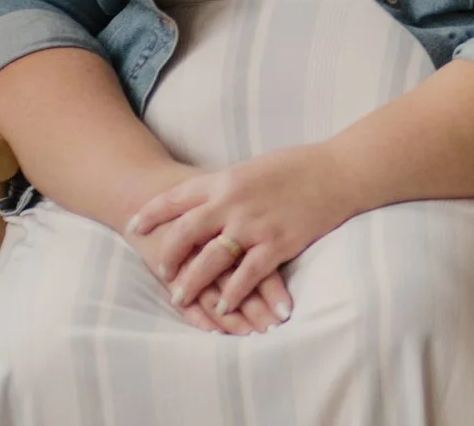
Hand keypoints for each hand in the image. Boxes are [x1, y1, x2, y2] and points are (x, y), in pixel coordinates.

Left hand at [126, 145, 350, 330]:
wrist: (339, 171)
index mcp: (226, 179)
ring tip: (179, 298)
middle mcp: (233, 202)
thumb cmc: (299, 166)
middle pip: (185, 232)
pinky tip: (222, 306)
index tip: (134, 227)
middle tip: (160, 272)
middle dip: (168, 255)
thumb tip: (207, 199)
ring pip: (210, 259)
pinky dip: (231, 293)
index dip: (151, 214)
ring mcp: (255, 225)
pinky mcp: (277, 244)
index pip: (176, 197)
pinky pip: (246, 275)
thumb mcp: (253, 168)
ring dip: (192, 282)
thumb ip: (228, 186)